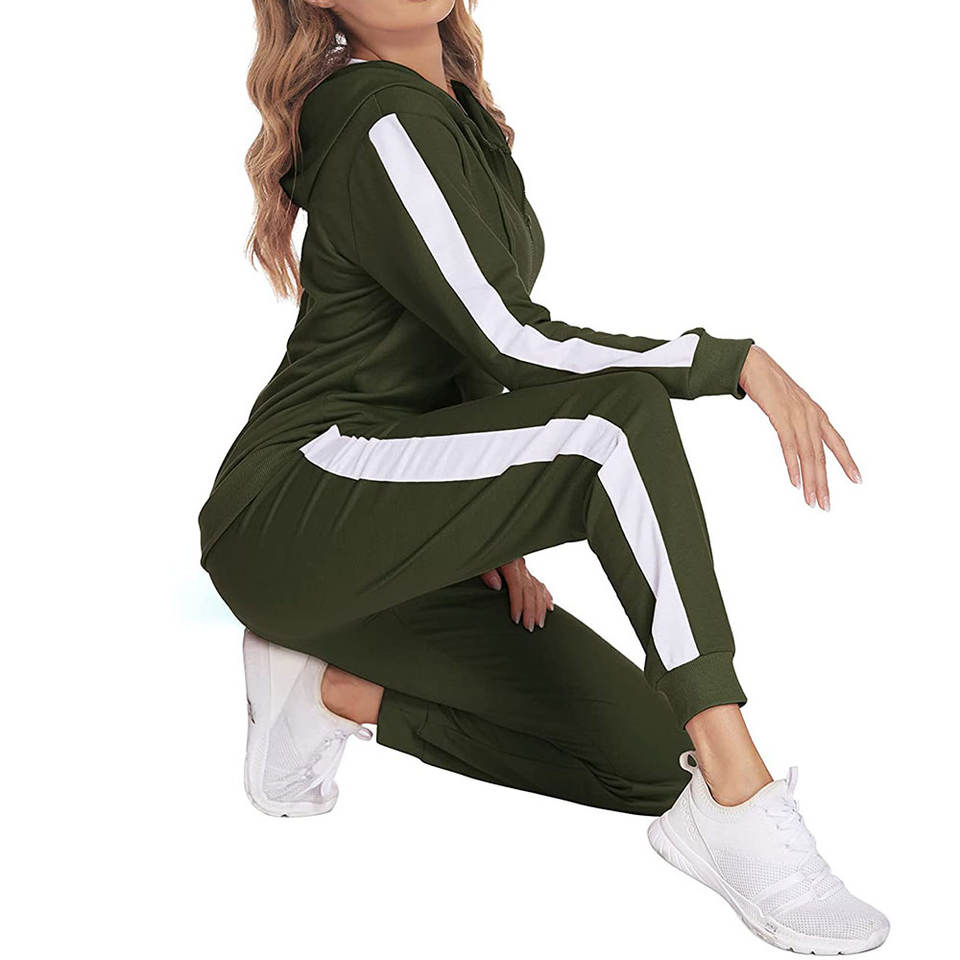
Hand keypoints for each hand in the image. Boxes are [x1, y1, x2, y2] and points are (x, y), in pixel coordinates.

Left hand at [481, 558, 553, 630]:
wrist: (486, 546)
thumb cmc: (481, 555)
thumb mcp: (479, 562)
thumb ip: (487, 572)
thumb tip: (496, 586)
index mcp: (509, 562)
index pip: (517, 585)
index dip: (518, 603)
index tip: (516, 619)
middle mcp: (520, 565)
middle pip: (530, 589)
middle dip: (531, 610)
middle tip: (529, 627)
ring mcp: (524, 569)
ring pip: (538, 588)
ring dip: (540, 607)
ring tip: (539, 623)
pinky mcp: (525, 572)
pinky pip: (539, 584)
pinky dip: (545, 596)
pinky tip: (549, 606)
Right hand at [739, 346, 860, 509]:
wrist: (752, 364)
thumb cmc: (769, 384)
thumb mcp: (789, 404)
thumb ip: (797, 421)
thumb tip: (798, 437)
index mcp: (816, 413)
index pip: (836, 441)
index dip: (847, 461)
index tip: (857, 480)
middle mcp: (811, 415)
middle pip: (821, 455)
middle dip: (824, 482)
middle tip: (825, 504)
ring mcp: (797, 415)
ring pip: (808, 454)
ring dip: (810, 480)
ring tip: (811, 500)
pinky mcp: (780, 415)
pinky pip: (789, 445)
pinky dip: (793, 465)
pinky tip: (795, 481)